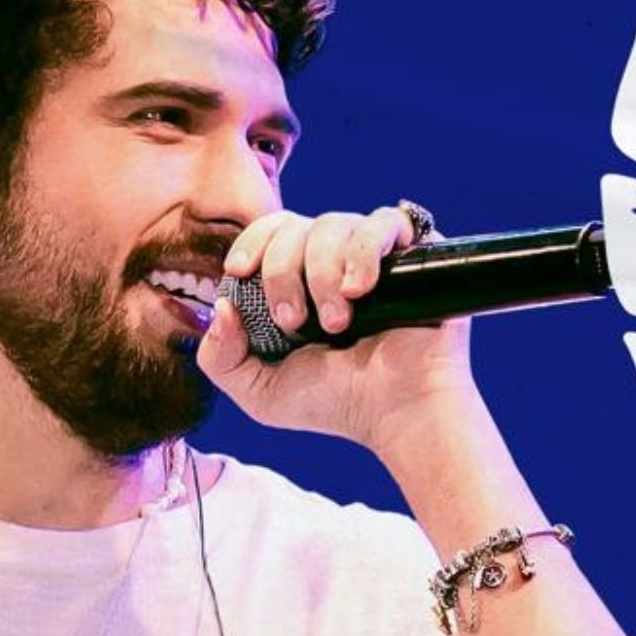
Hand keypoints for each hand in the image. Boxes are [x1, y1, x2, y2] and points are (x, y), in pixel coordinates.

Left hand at [195, 207, 474, 453]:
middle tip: (294, 321)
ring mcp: (374, 255)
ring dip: (322, 273)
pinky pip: (386, 220)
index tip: (239, 272)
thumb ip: (219, 357)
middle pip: (293, 226)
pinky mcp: (416, 254)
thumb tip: (221, 305)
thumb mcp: (258, 391)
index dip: (250, 242)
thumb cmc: (333, 403)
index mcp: (297, 278)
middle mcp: (334, 260)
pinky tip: (360, 290)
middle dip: (282, 272)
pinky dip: (364, 250)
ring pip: (333, 223)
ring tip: (336, 323)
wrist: (396, 415)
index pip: (269, 230)